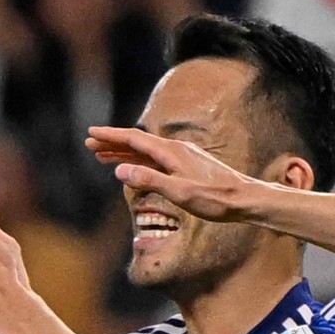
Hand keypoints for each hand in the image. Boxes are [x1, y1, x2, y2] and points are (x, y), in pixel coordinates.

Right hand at [86, 126, 266, 222]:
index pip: (134, 139)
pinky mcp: (187, 166)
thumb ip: (149, 180)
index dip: (111, 137)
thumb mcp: (179, 192)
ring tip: (103, 156)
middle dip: (113, 143)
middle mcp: (175, 150)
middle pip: (137, 143)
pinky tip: (133, 166)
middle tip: (90, 144)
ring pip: (146, 152)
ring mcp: (182, 157)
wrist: (244, 199)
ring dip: (124, 153)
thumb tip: (120, 171)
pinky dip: (139, 161)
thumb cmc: (214, 198)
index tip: (91, 134)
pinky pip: (156, 160)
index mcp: (171, 152)